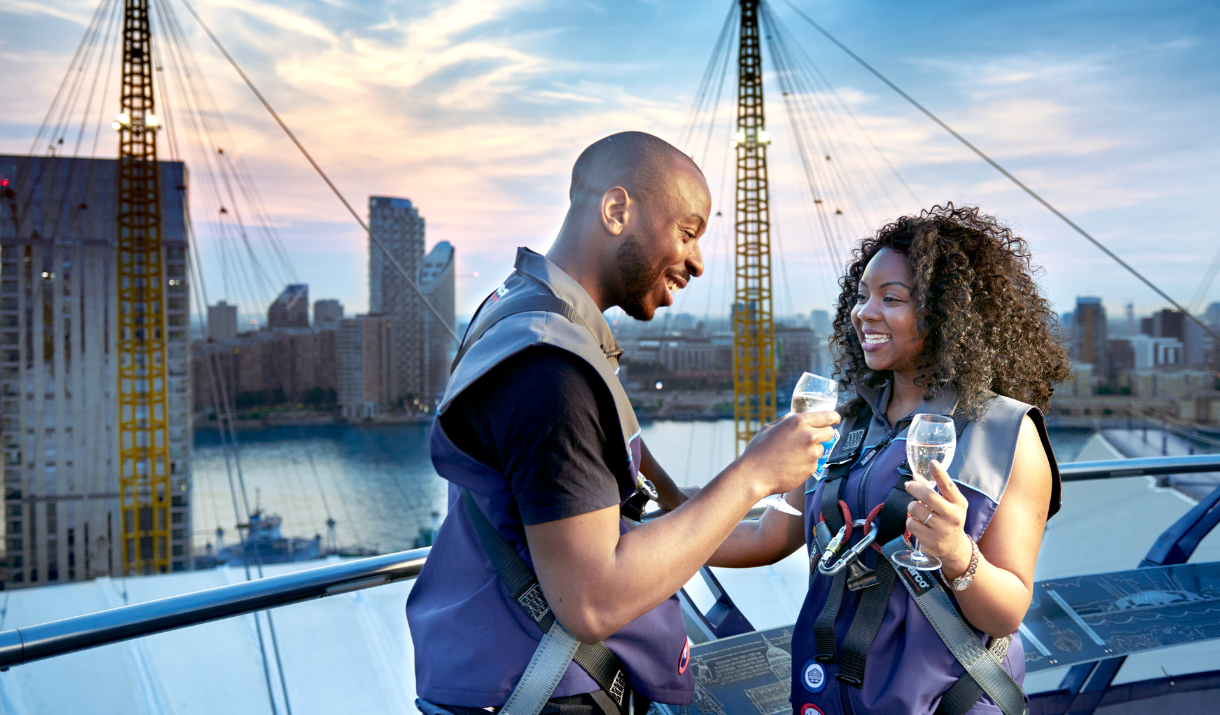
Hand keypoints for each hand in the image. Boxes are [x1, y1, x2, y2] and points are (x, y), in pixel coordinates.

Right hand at [738, 411, 839, 498]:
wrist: (754, 475)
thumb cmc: (758, 450)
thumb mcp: (770, 428)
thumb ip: (787, 420)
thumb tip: (795, 416)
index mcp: (799, 422)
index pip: (828, 416)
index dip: (833, 418)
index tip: (834, 419)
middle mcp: (809, 436)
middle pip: (830, 432)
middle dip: (823, 433)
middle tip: (810, 438)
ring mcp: (812, 454)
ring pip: (821, 448)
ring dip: (813, 449)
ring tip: (793, 454)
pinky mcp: (812, 468)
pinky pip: (814, 462)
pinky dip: (807, 462)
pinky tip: (792, 464)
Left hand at [904, 460, 972, 577]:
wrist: (954, 546)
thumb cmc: (948, 519)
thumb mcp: (947, 504)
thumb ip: (932, 490)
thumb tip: (915, 475)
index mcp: (958, 503)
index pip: (948, 486)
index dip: (940, 474)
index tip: (932, 462)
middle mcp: (953, 516)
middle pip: (928, 496)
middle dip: (914, 488)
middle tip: (909, 485)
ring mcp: (942, 529)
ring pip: (916, 509)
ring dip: (912, 507)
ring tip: (917, 510)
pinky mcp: (931, 540)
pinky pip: (911, 523)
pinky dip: (910, 521)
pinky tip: (918, 523)